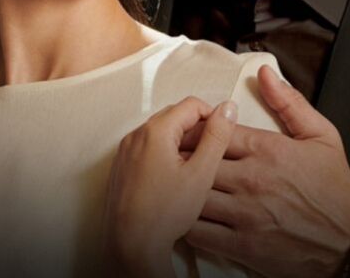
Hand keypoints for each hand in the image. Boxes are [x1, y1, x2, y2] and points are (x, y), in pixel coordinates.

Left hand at [103, 97, 238, 277]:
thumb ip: (217, 137)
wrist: (133, 245)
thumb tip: (228, 109)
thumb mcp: (201, 173)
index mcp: (155, 131)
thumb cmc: (165, 213)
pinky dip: (162, 155)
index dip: (212, 118)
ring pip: (159, 133)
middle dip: (195, 130)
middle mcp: (135, 136)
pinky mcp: (121, 167)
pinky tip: (172, 180)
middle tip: (208, 157)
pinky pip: (146, 148)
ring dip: (179, 143)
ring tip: (192, 171)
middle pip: (174, 116)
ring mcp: (125, 151)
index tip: (220, 140)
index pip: (191, 105)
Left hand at [184, 65, 349, 277]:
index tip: (194, 132)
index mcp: (268, 150)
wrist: (348, 241)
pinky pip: (200, 231)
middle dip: (184, 157)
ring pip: (193, 195)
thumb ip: (290, 103)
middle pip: (198, 160)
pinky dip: (188, 222)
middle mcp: (252, 179)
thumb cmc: (334, 189)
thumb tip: (265, 74)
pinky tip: (189, 215)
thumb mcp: (322, 135)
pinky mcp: (242, 245)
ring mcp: (245, 214)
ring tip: (178, 186)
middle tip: (177, 158)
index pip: (216, 130)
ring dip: (182, 189)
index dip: (199, 129)